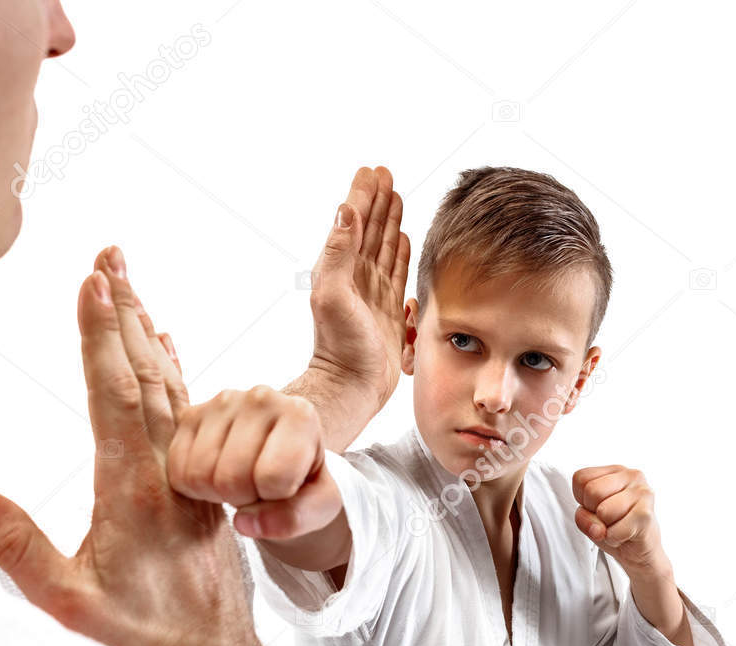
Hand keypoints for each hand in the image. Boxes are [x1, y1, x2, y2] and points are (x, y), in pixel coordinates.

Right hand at [0, 246, 287, 645]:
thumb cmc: (141, 642)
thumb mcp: (69, 605)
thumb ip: (20, 551)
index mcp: (134, 492)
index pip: (115, 395)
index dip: (101, 336)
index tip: (91, 281)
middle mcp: (170, 474)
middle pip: (146, 375)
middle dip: (125, 311)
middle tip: (111, 253)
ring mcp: (192, 480)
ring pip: (171, 391)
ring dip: (149, 335)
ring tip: (132, 285)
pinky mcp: (202, 491)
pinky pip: (189, 417)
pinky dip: (175, 375)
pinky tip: (170, 350)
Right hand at [167, 386, 343, 541]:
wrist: (281, 454)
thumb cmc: (304, 480)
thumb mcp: (320, 507)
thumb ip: (294, 519)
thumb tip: (245, 523)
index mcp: (300, 416)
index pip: (273, 478)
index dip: (276, 499)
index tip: (285, 488)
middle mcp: (260, 398)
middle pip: (231, 479)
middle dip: (244, 499)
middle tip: (259, 488)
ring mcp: (221, 402)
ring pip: (199, 475)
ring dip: (217, 494)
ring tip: (240, 480)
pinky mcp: (190, 414)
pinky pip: (177, 470)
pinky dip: (195, 487)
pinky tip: (217, 475)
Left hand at [304, 166, 409, 417]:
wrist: (352, 385)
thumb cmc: (340, 346)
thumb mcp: (332, 295)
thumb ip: (337, 253)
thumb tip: (345, 210)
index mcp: (339, 268)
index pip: (353, 222)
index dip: (362, 195)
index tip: (371, 171)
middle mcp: (355, 277)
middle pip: (369, 228)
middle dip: (377, 200)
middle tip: (386, 174)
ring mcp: (373, 293)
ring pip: (384, 246)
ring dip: (389, 220)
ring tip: (396, 196)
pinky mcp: (389, 310)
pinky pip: (397, 271)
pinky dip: (400, 251)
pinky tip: (403, 237)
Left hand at [573, 465, 669, 577]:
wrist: (641, 551)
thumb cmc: (615, 528)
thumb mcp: (589, 518)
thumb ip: (583, 517)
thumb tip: (598, 529)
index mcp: (615, 470)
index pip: (580, 478)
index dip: (582, 500)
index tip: (598, 508)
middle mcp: (632, 475)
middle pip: (591, 491)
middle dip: (594, 513)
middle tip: (609, 520)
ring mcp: (642, 493)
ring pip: (603, 511)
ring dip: (605, 528)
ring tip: (618, 527)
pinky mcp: (646, 514)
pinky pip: (614, 531)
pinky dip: (614, 540)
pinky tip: (625, 536)